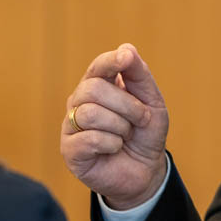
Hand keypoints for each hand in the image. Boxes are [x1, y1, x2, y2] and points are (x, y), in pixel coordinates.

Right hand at [61, 43, 169, 209]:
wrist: (145, 172)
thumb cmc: (145, 135)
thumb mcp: (151, 102)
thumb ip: (139, 75)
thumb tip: (126, 48)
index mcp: (98, 86)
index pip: (97, 66)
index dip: (110, 61)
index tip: (126, 58)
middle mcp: (79, 102)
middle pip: (93, 89)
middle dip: (127, 105)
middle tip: (140, 119)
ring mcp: (71, 126)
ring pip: (91, 113)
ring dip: (120, 126)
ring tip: (125, 136)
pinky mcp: (69, 150)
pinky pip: (90, 138)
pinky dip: (112, 144)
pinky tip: (114, 149)